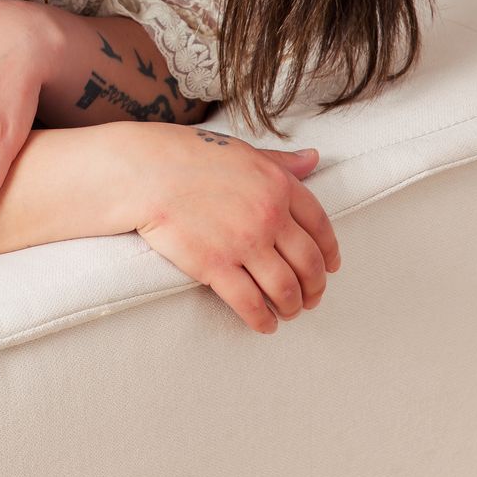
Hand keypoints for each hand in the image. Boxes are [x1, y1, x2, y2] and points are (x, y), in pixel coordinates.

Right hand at [130, 127, 339, 333]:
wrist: (145, 172)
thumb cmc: (189, 156)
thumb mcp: (243, 152)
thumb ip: (280, 162)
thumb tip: (314, 159)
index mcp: (278, 185)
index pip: (320, 226)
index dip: (330, 252)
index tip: (330, 268)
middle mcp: (268, 215)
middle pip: (308, 263)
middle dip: (314, 288)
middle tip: (311, 298)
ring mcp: (244, 242)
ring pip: (285, 288)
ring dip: (292, 306)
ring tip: (288, 312)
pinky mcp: (216, 266)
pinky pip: (251, 304)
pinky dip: (263, 320)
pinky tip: (264, 324)